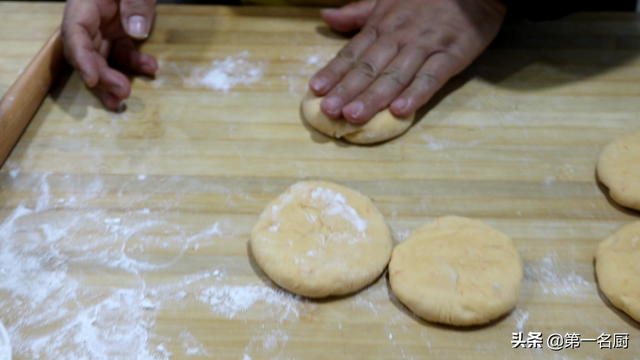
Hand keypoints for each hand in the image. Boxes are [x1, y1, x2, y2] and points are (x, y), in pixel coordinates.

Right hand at [61, 0, 157, 109]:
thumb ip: (136, 1)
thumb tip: (135, 31)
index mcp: (85, 1)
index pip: (74, 31)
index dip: (81, 58)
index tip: (93, 79)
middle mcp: (90, 15)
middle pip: (85, 51)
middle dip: (100, 76)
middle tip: (120, 95)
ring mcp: (104, 24)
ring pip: (102, 56)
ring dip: (113, 78)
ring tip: (125, 96)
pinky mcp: (119, 30)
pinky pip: (122, 51)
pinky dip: (135, 63)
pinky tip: (151, 68)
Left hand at [309, 0, 505, 122]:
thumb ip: (358, 12)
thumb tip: (326, 16)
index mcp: (382, 25)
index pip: (353, 52)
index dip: (334, 72)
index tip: (316, 90)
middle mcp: (400, 37)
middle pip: (369, 67)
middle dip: (347, 90)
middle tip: (329, 111)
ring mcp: (426, 46)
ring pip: (395, 75)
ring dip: (373, 97)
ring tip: (353, 116)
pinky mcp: (452, 54)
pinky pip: (431, 77)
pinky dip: (416, 94)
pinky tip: (399, 112)